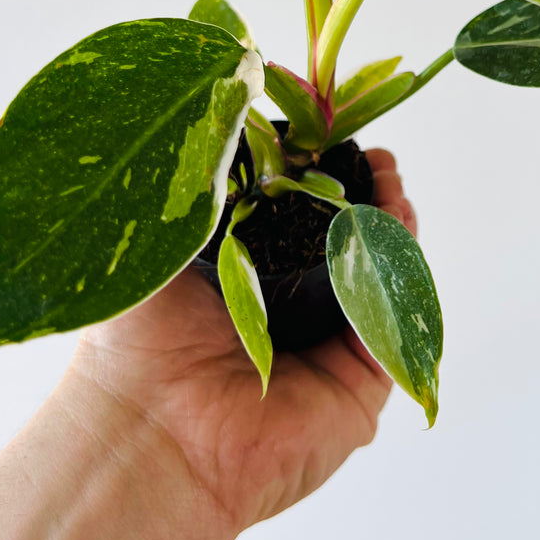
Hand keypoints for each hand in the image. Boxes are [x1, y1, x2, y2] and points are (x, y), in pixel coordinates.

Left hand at [69, 149, 415, 534]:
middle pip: (347, 246)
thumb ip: (194, 180)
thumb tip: (220, 107)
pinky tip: (397, 228)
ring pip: (378, 280)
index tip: (334, 137)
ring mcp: (325, 354)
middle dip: (368, 197)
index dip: (320, 177)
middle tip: (376, 158)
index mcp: (241, 284)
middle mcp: (286, 318)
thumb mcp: (157, 240)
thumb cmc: (136, 339)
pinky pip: (394, 325)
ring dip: (393, 227)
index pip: (297, 220)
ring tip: (391, 183)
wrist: (149, 432)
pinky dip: (403, 275)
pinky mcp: (357, 390)